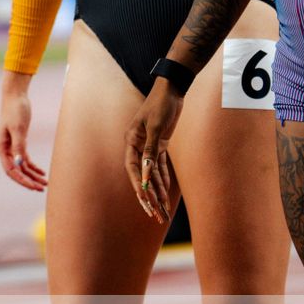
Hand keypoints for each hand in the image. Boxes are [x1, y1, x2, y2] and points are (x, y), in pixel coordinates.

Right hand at [0, 74, 46, 191]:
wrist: (15, 95)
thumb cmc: (15, 109)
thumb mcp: (18, 128)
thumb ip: (19, 146)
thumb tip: (20, 164)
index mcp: (1, 147)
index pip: (11, 170)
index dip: (22, 180)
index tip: (33, 186)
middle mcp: (5, 149)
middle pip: (16, 171)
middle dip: (28, 181)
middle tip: (41, 188)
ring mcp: (11, 146)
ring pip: (22, 166)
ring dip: (32, 175)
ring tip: (45, 183)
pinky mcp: (19, 141)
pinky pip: (25, 159)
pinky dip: (33, 166)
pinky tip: (42, 172)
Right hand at [124, 81, 182, 225]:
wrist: (173, 88)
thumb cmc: (162, 104)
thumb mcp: (156, 126)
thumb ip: (151, 150)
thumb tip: (146, 173)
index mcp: (131, 140)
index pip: (133, 169)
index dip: (139, 186)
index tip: (146, 201)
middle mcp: (137, 145)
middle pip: (141, 175)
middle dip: (148, 195)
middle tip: (155, 214)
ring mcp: (149, 145)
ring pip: (151, 173)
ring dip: (157, 191)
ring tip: (162, 210)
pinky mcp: (160, 144)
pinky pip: (159, 166)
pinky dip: (162, 178)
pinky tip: (165, 192)